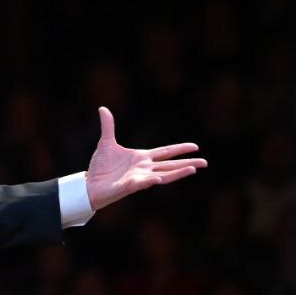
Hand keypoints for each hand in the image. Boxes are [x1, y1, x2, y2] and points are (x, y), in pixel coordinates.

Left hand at [85, 107, 205, 210]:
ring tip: (192, 170)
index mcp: (142, 158)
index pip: (165, 152)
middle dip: (187, 164)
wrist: (90, 184)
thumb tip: (103, 108)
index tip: (196, 147)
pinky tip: (157, 178)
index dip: (180, 149)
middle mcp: (144, 168)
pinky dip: (148, 181)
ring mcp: (138, 178)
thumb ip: (108, 126)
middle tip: (205, 163)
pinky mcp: (128, 186)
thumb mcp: (106, 143)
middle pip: (170, 165)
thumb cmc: (101, 167)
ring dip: (177, 173)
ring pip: (162, 175)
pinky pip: (140, 184)